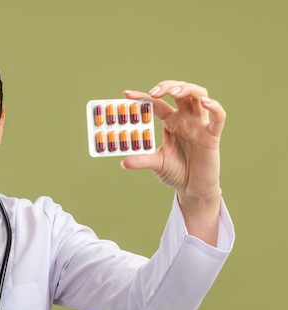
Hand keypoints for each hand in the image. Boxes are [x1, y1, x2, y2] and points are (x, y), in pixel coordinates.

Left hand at [122, 81, 226, 244]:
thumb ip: (142, 160)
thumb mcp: (156, 164)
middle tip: (153, 93)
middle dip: (167, 87)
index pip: (157, 103)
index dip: (142, 97)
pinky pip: (218, 117)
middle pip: (180, 91)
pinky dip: (214, 107)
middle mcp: (186, 119)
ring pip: (199, 95)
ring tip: (174, 93)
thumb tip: (123, 162)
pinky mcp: (212, 136)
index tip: (126, 95)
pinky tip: (204, 103)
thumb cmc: (177, 173)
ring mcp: (199, 125)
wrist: (193, 189)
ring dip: (187, 89)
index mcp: (171, 122)